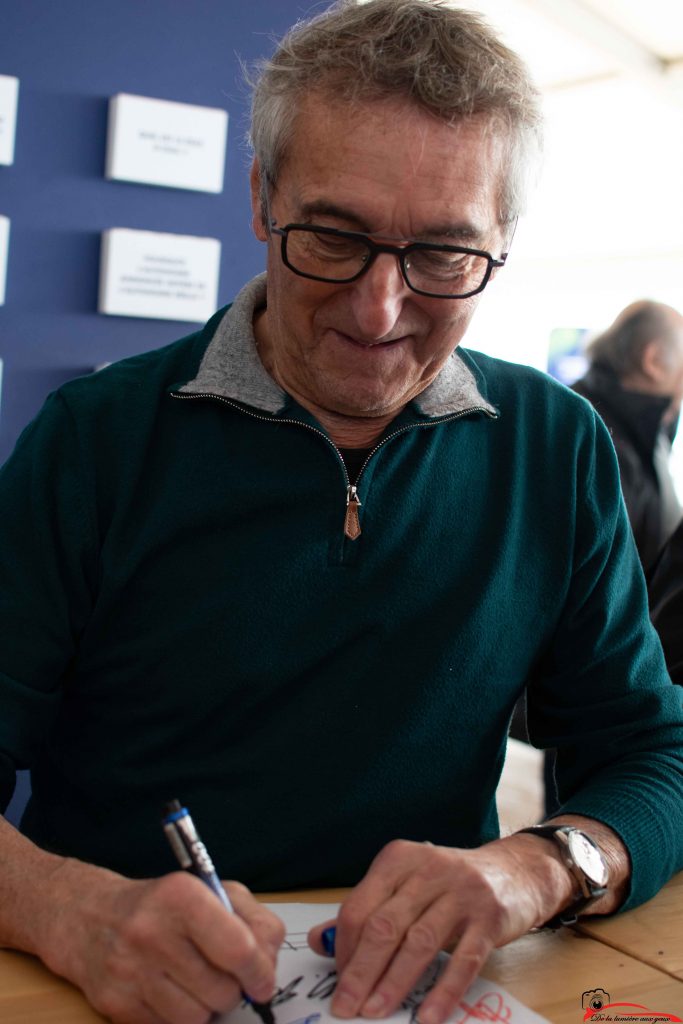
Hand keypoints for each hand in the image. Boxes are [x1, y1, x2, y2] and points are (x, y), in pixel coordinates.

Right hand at [40, 860, 283, 1023]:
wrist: (90, 917)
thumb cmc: (164, 906)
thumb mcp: (213, 893)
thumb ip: (253, 921)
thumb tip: (268, 964)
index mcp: (181, 895)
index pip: (237, 948)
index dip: (259, 973)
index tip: (262, 983)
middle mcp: (151, 931)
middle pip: (221, 991)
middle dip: (231, 990)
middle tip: (222, 975)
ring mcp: (129, 970)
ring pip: (197, 1018)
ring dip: (205, 1008)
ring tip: (194, 983)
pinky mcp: (115, 1004)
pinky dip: (178, 1018)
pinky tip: (171, 993)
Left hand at [308, 837, 573, 1023]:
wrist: (515, 872)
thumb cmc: (449, 883)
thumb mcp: (405, 885)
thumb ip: (365, 910)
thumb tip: (320, 941)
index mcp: (399, 859)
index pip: (359, 907)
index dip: (345, 950)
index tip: (338, 982)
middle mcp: (428, 869)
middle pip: (385, 926)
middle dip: (361, 972)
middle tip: (346, 1007)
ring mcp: (461, 892)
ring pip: (419, 942)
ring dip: (394, 983)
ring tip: (375, 1012)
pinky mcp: (489, 917)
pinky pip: (463, 960)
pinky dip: (443, 990)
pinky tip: (426, 1016)